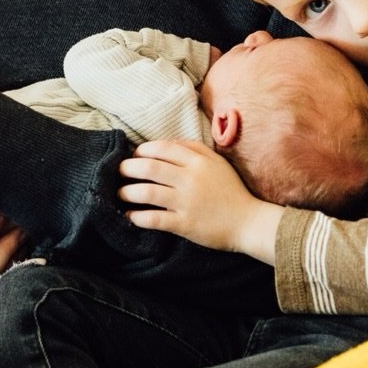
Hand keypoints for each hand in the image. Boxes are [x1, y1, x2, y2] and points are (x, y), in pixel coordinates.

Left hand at [119, 140, 280, 263]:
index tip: (134, 155)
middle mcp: (190, 179)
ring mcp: (187, 202)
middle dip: (128, 168)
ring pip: (147, 192)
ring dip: (127, 192)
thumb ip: (194, 149)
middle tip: (118, 171)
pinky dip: (138, 217)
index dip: (143, 150)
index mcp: (198, 162)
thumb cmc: (231, 191)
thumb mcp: (217, 163)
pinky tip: (129, 216)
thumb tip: (167, 142)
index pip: (162, 149)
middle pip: (150, 167)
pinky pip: (155, 219)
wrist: (249, 222)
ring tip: (119, 194)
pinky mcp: (185, 224)